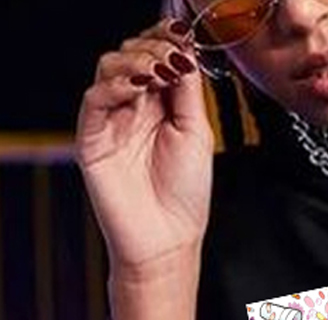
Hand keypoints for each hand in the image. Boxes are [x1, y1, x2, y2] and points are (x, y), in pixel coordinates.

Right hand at [76, 17, 213, 276]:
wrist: (167, 241)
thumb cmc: (184, 196)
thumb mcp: (196, 132)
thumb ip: (187, 90)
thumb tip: (183, 47)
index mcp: (160, 106)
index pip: (155, 56)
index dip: (165, 39)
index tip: (181, 31)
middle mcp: (133, 108)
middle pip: (132, 55)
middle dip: (153, 47)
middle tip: (172, 57)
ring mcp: (111, 121)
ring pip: (110, 68)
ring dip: (135, 60)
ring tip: (158, 70)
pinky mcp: (92, 138)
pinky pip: (95, 98)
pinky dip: (114, 85)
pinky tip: (137, 88)